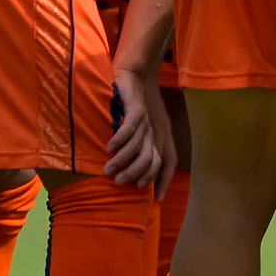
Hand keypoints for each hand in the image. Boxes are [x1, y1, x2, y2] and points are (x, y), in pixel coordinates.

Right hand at [105, 65, 172, 189]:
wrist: (132, 74)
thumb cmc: (131, 104)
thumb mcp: (136, 128)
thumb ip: (134, 147)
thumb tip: (125, 169)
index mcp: (158, 137)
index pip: (166, 164)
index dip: (164, 182)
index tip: (157, 200)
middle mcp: (156, 131)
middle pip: (152, 160)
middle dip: (136, 174)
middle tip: (118, 182)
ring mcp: (147, 120)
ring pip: (138, 146)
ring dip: (122, 160)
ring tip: (108, 168)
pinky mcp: (137, 108)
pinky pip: (131, 128)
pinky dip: (121, 140)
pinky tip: (109, 147)